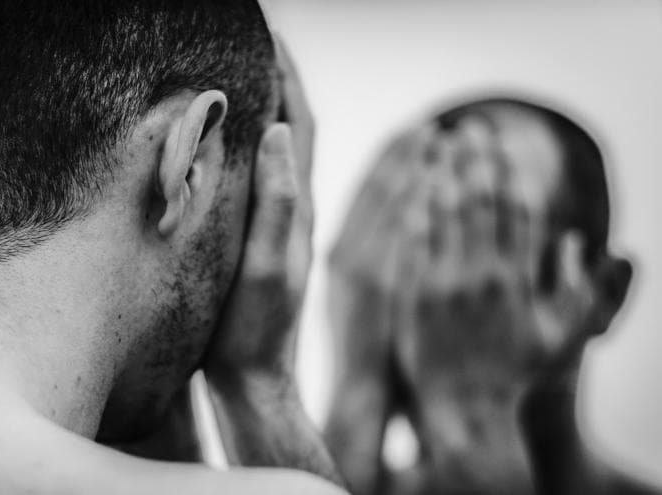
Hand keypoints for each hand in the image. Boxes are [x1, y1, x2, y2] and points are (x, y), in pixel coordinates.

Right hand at [205, 38, 313, 376]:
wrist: (252, 376)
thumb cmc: (256, 329)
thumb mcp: (268, 266)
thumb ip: (277, 203)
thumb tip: (280, 130)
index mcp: (298, 207)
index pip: (300, 125)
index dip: (288, 77)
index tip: (269, 35)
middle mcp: (291, 208)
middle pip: (290, 129)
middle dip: (276, 81)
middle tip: (250, 45)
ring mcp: (274, 223)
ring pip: (272, 152)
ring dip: (262, 110)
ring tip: (237, 78)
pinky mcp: (255, 238)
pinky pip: (255, 178)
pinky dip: (246, 147)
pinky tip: (225, 144)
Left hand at [391, 119, 597, 387]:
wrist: (463, 410)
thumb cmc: (513, 372)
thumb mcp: (559, 335)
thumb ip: (576, 288)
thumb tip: (577, 242)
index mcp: (517, 279)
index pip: (514, 208)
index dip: (506, 169)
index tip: (499, 141)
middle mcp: (480, 275)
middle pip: (477, 201)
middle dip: (473, 158)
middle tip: (467, 127)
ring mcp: (442, 283)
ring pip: (442, 213)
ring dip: (441, 172)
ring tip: (437, 142)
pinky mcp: (411, 294)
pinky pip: (412, 240)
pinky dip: (414, 207)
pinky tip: (411, 182)